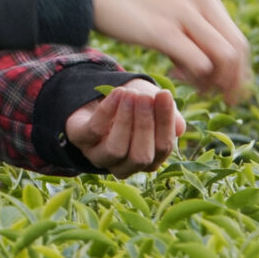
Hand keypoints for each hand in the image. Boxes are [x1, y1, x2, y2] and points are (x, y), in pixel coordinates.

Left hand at [67, 81, 184, 176]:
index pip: (163, 148)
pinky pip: (94, 131)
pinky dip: (108, 110)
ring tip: (131, 94)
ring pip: (116, 149)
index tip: (165, 95)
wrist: (98, 95)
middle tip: (145, 97)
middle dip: (145, 125)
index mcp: (149, 160)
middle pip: (141, 156)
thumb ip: (169, 116)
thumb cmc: (133, 105)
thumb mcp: (153, 106)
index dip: (165, 122)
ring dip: (126, 120)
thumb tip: (179, 129)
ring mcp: (99, 156)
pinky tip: (118, 92)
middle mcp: (124, 165)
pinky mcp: (79, 140)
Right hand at [91, 0, 250, 103]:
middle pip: (237, 47)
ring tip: (197, 89)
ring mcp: (182, 11)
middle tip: (223, 98)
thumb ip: (186, 14)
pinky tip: (176, 77)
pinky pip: (199, 63)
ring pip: (224, 57)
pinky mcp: (162, 30)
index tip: (223, 82)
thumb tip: (201, 47)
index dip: (235, 65)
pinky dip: (196, 78)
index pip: (234, 32)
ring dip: (217, 82)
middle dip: (235, 79)